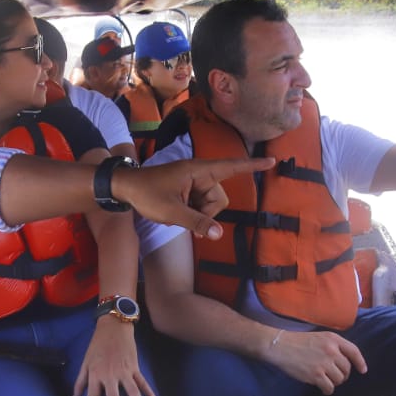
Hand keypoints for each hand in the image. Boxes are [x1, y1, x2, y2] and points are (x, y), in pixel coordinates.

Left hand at [72, 318, 158, 395]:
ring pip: (132, 393)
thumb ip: (80, 382)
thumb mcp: (85, 362)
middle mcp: (110, 375)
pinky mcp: (135, 368)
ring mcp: (125, 372)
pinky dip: (150, 394)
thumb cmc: (97, 345)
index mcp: (96, 375)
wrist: (113, 327)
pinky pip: (143, 383)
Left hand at [114, 157, 275, 238]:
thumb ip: (197, 222)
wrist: (124, 188)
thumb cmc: (146, 194)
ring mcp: (193, 183)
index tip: (271, 162)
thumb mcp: (172, 212)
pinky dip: (192, 213)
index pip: (231, 167)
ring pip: (210, 205)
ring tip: (177, 212)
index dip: (251, 166)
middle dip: (207, 211)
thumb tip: (220, 234)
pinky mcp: (187, 191)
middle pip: (219, 198)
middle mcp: (199, 175)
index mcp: (198, 171)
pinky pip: (200, 206)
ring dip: (198, 213)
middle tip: (184, 214)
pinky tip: (176, 212)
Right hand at [264, 330, 367, 394]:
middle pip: (347, 369)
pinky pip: (329, 387)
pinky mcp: (316, 375)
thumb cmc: (298, 341)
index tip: (363, 370)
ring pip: (340, 379)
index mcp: (333, 339)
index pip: (354, 351)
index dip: (360, 362)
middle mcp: (332, 351)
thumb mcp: (319, 337)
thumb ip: (332, 346)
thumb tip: (343, 362)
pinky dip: (328, 390)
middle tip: (333, 375)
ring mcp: (324, 363)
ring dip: (334, 382)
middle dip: (342, 375)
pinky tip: (323, 389)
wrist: (280, 346)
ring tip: (326, 380)